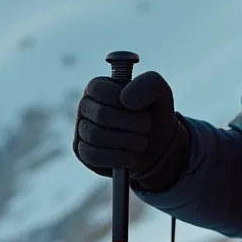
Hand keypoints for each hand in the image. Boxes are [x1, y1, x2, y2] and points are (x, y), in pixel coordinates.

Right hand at [72, 70, 189, 191]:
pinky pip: (93, 156)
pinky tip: (132, 157)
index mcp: (98, 86)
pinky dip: (118, 158)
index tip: (141, 108)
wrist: (156, 146)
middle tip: (147, 127)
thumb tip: (125, 100)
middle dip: (131, 124)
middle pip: (101, 115)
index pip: (100, 90)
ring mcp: (81, 130)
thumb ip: (148, 84)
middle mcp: (85, 106)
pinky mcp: (83, 152)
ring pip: (96, 137)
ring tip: (142, 142)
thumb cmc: (153, 114)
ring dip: (127, 142)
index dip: (124, 102)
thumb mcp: (160, 92)